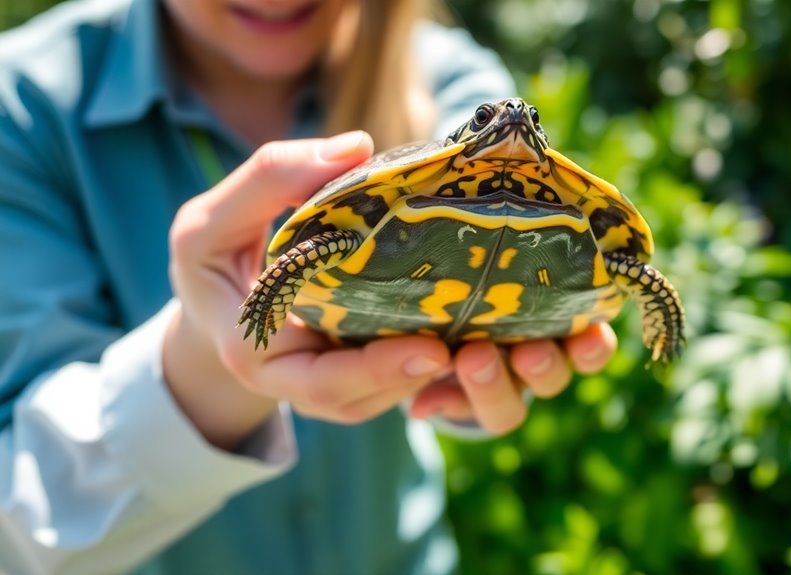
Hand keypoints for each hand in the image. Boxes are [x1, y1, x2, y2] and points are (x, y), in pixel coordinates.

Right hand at [164, 130, 616, 448]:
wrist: (223, 299)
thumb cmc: (213, 262)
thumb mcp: (211, 221)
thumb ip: (270, 181)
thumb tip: (355, 146)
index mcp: (266, 360)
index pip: (323, 385)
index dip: (376, 373)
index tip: (431, 350)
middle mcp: (312, 384)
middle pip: (378, 399)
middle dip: (435, 380)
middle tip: (486, 351)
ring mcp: (347, 379)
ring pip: (408, 394)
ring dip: (465, 381)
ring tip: (519, 346)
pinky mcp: (376, 362)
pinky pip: (422, 375)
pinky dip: (466, 363)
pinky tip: (512, 332)